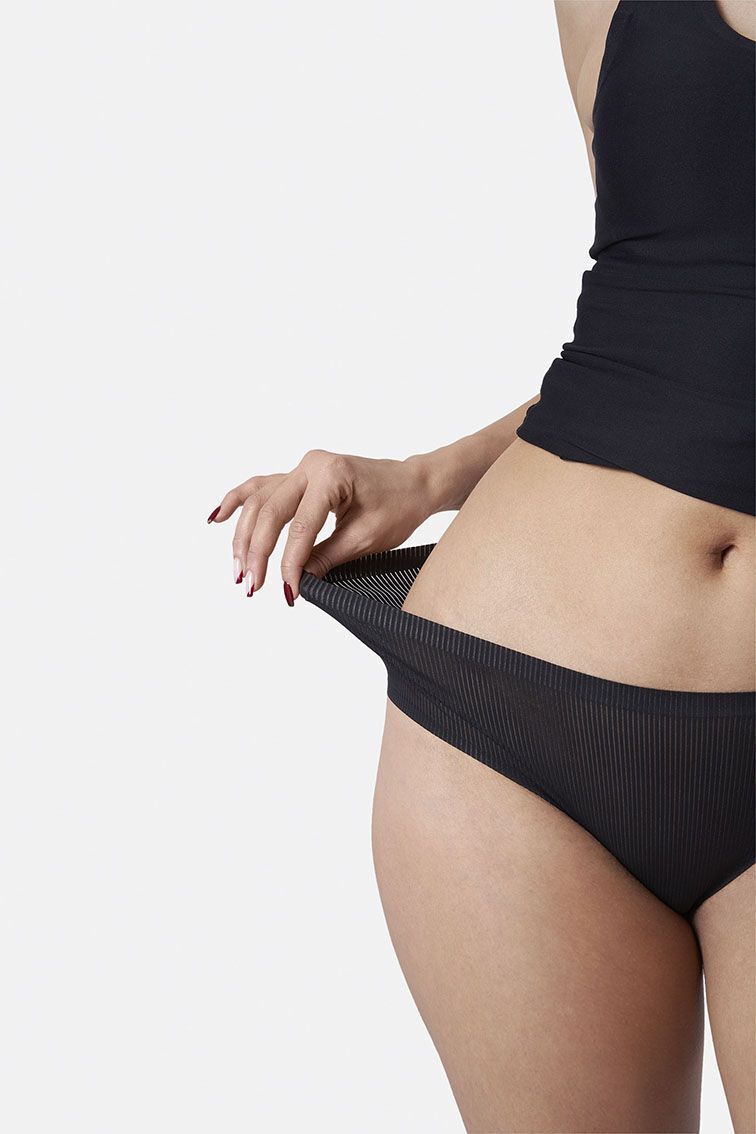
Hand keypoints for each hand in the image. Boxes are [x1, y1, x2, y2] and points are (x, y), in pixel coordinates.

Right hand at [206, 449, 433, 602]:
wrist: (413, 483)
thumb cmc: (398, 506)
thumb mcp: (366, 539)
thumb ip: (328, 557)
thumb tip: (297, 579)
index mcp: (331, 476)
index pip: (300, 527)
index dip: (289, 564)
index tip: (286, 592)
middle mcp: (311, 465)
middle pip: (270, 512)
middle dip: (257, 552)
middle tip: (251, 586)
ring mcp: (302, 467)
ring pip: (259, 501)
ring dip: (244, 536)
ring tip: (238, 569)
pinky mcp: (298, 475)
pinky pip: (261, 487)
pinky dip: (238, 502)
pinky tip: (217, 517)